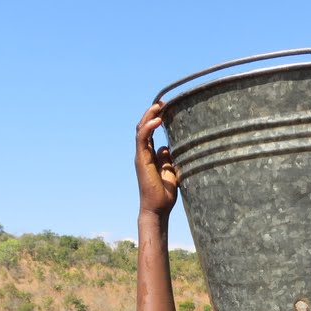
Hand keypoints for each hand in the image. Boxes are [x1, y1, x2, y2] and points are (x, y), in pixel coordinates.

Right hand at [135, 102, 177, 217]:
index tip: (166, 107)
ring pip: (141, 129)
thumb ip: (167, 159)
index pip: (149, 131)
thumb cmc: (164, 194)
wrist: (157, 209)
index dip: (155, 117)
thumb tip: (166, 147)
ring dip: (149, 115)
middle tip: (162, 101)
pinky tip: (158, 119)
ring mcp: (141, 156)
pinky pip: (142, 139)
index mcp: (149, 155)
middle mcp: (143, 154)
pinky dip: (148, 127)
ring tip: (159, 105)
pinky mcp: (142, 160)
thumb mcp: (170, 172)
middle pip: (143, 126)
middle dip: (151, 112)